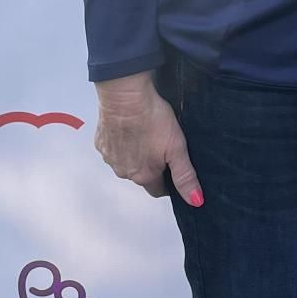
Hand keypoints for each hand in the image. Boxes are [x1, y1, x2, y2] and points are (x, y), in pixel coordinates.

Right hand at [94, 72, 202, 205]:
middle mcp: (124, 172)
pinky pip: (113, 150)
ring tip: (146, 135)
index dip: (168, 182)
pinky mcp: (101, 143)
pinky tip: (130, 129)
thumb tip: (195, 201)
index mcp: (144, 176)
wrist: (125, 96)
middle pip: (142, 177)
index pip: (158, 190)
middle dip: (152, 167)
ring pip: (126, 164)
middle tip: (161, 146)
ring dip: (136, 156)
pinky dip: (122, 144)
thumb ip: (185, 176)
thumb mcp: (177, 147)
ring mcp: (110, 158)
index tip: (173, 169)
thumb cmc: (153, 119)